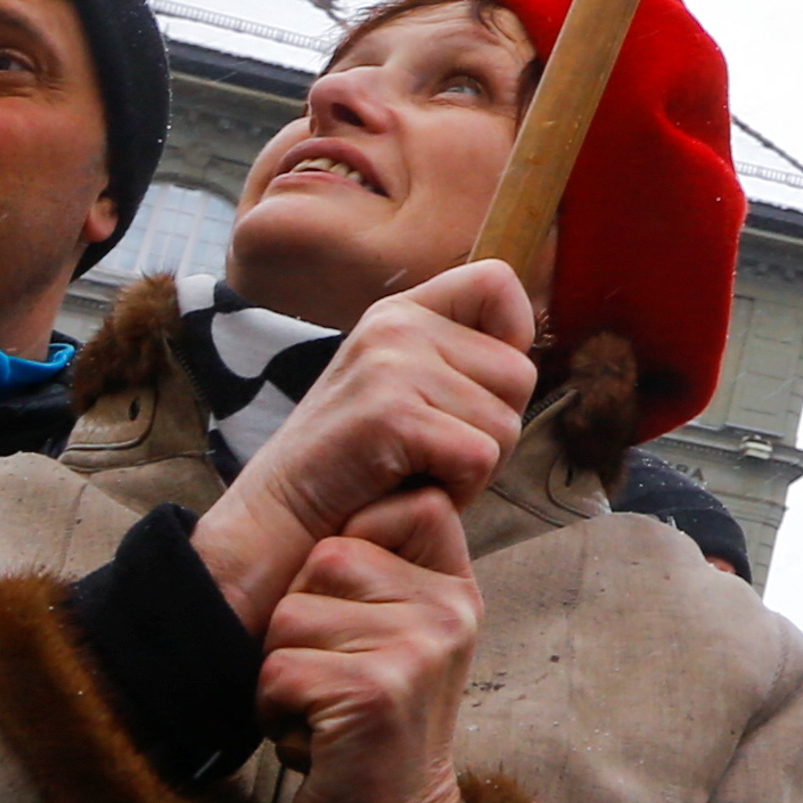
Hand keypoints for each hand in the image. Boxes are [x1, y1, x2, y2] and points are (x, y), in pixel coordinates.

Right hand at [194, 261, 537, 629]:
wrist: (274, 522)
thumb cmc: (353, 468)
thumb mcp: (401, 389)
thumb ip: (455, 361)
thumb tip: (528, 345)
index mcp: (401, 312)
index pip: (496, 280)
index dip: (513, 334)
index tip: (480, 386)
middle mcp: (397, 325)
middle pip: (518, 374)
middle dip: (492, 429)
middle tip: (433, 455)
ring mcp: (391, 365)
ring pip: (504, 422)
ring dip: (473, 468)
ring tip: (415, 473)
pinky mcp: (391, 413)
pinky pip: (479, 456)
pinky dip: (459, 490)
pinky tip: (411, 491)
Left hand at [260, 482, 484, 802]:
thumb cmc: (374, 731)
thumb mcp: (404, 639)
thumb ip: (390, 574)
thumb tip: (353, 496)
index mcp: (457, 587)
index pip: (405, 504)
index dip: (353, 550)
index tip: (359, 619)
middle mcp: (449, 608)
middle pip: (325, 558)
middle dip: (302, 623)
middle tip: (337, 680)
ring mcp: (417, 648)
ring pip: (290, 615)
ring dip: (283, 674)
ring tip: (325, 712)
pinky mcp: (373, 691)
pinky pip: (278, 668)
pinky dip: (276, 712)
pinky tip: (316, 741)